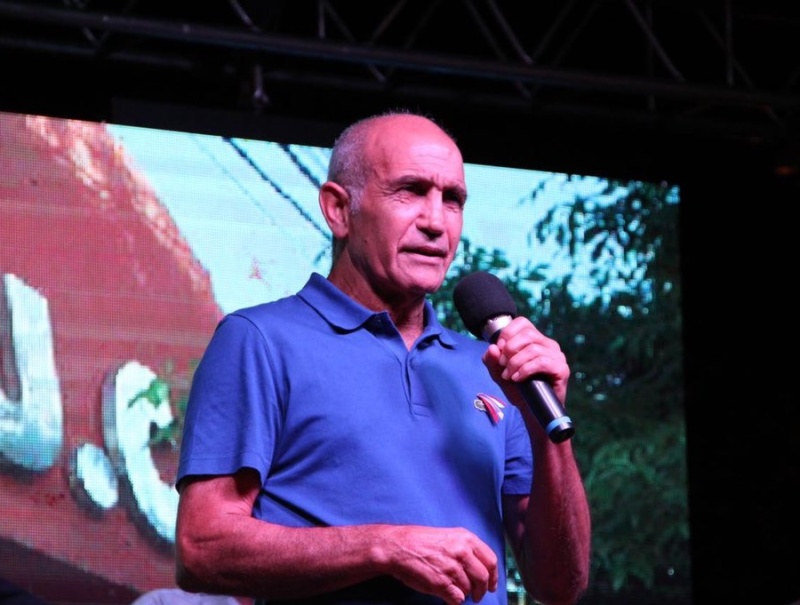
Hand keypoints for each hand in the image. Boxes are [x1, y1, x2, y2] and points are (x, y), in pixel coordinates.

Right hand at [378, 525, 497, 604]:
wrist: (398, 547)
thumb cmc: (420, 542)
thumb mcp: (448, 536)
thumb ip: (466, 549)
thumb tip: (480, 567)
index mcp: (466, 538)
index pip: (491, 561)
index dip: (494, 576)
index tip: (492, 585)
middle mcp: (461, 552)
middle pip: (483, 578)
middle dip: (481, 590)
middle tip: (476, 595)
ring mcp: (452, 568)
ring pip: (469, 589)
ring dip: (463, 594)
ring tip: (454, 590)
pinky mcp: (442, 583)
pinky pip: (457, 599)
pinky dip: (454, 601)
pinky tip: (447, 596)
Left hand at [482, 316, 569, 404]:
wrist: (532, 411)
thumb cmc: (518, 389)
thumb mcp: (499, 373)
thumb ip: (492, 361)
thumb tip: (492, 348)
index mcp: (535, 340)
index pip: (522, 322)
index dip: (507, 333)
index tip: (499, 349)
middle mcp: (548, 344)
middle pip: (527, 333)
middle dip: (509, 349)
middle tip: (502, 364)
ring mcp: (557, 356)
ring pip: (533, 349)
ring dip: (515, 362)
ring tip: (509, 375)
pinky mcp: (562, 369)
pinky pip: (542, 362)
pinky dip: (525, 370)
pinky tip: (518, 378)